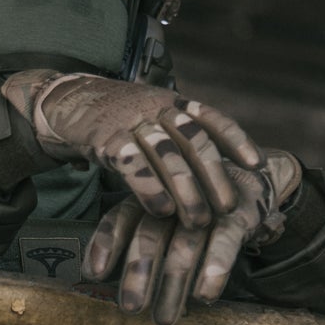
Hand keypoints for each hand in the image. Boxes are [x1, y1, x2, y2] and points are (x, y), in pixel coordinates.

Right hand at [2, 68, 263, 241]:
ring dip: (186, 190)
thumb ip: (179, 142)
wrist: (65, 103)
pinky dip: (149, 188)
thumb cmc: (116, 123)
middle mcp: (156, 107)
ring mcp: (130, 121)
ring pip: (167, 154)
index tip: (259, 166)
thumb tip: (219, 175)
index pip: (212, 118)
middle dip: (214, 176)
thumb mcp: (152, 121)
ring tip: (198, 221)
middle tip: (227, 209)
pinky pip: (133, 164)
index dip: (237, 141)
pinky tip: (161, 211)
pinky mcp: (104, 138)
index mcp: (172, 103)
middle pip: (194, 140)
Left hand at [84, 150, 301, 324]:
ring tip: (164, 319)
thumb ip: (137, 242)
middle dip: (139, 273)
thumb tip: (97, 279)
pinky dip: (214, 269)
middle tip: (131, 308)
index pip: (121, 217)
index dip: (106, 244)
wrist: (253, 183)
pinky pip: (223, 243)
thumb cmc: (196, 210)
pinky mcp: (236, 214)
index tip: (95, 274)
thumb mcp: (164, 219)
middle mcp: (173, 199)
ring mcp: (205, 206)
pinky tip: (205, 296)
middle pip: (150, 235)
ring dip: (172, 285)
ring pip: (184, 246)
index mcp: (149, 197)